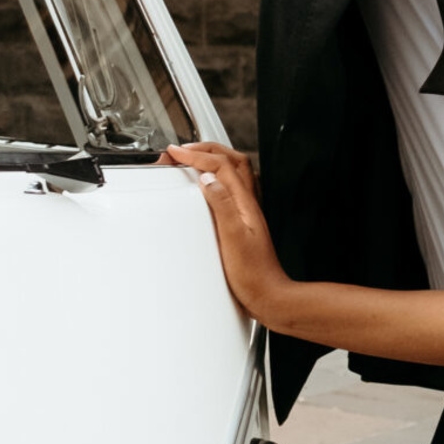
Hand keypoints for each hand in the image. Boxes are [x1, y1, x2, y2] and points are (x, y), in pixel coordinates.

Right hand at [166, 142, 291, 323]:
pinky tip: (210, 186)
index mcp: (244, 203)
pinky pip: (232, 188)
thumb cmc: (253, 273)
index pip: (220, 166)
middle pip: (231, 160)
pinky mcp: (243, 223)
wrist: (269, 295)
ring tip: (194, 158)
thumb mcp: (233, 237)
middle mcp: (248, 203)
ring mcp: (247, 212)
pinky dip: (219, 178)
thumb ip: (222, 205)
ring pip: (234, 172)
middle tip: (181, 150)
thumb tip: (208, 178)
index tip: (175, 153)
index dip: (196, 155)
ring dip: (213, 159)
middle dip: (205, 149)